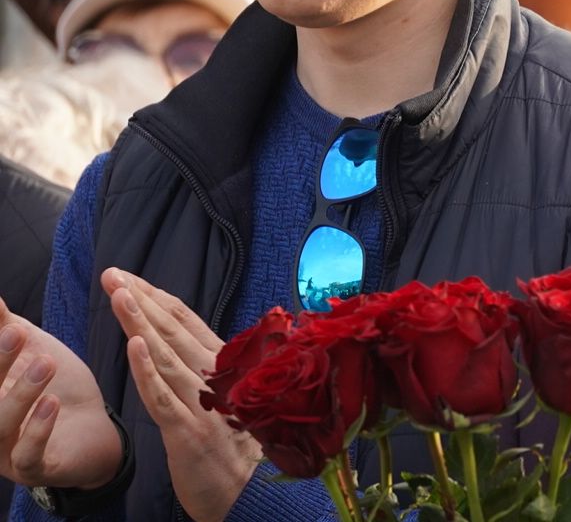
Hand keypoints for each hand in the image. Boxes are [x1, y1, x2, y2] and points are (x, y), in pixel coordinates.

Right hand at [0, 300, 120, 490]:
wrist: (95, 430)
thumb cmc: (58, 388)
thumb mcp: (34, 352)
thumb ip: (7, 327)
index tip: (2, 324)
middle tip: (17, 334)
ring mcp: (3, 452)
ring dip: (21, 393)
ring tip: (46, 364)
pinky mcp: (32, 470)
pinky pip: (27, 455)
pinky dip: (37, 429)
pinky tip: (51, 403)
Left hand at [104, 270, 260, 521]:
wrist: (257, 494)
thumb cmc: (244, 449)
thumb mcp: (235, 399)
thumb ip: (217, 371)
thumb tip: (194, 345)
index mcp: (225, 366)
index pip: (187, 322)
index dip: (157, 297)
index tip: (131, 278)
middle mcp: (216, 377)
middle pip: (173, 331)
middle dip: (141, 299)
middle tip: (114, 275)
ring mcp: (203, 404)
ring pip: (165, 355)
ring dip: (140, 323)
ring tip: (119, 295)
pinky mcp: (189, 433)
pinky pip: (164, 398)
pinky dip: (148, 371)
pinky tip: (135, 346)